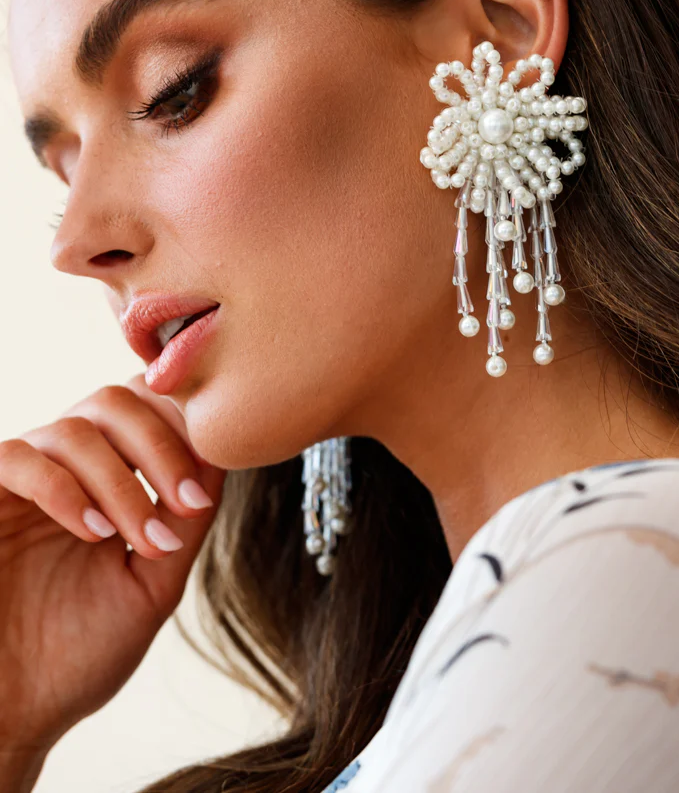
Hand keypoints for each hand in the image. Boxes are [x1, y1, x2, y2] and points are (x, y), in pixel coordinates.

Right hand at [0, 375, 226, 753]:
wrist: (14, 713)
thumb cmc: (80, 652)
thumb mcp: (153, 582)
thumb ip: (184, 520)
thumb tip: (223, 453)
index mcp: (108, 477)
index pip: (147, 410)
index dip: (183, 427)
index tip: (205, 490)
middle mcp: (66, 467)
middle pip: (116, 399)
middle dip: (162, 445)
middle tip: (187, 505)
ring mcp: (23, 478)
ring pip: (76, 427)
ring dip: (121, 479)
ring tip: (138, 538)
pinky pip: (20, 459)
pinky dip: (64, 489)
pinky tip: (92, 533)